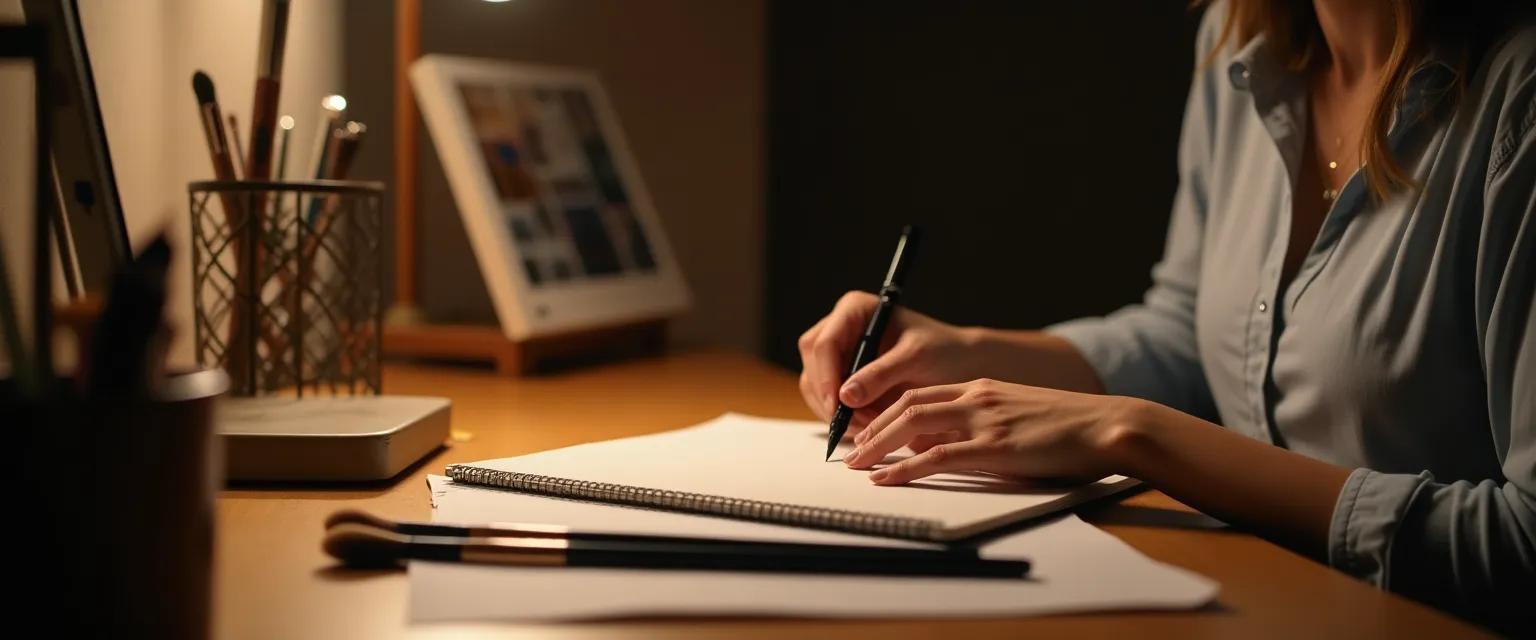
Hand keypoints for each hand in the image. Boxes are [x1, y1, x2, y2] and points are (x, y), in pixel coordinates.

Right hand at [797, 291, 984, 431]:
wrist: (958, 365)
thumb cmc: (943, 351)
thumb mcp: (915, 358)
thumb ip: (881, 374)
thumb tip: (845, 396)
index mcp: (854, 310)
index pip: (824, 343)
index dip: (825, 376)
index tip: (838, 406)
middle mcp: (839, 328)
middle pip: (813, 365)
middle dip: (830, 397)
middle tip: (858, 423)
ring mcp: (838, 354)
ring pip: (814, 386)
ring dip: (835, 412)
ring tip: (869, 426)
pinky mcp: (841, 378)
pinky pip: (827, 400)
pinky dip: (843, 417)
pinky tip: (868, 426)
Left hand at [841, 378, 1143, 484]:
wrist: (1108, 425)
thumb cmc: (1072, 429)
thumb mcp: (1020, 417)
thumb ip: (988, 426)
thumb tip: (959, 449)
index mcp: (983, 389)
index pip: (922, 393)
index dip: (889, 410)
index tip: (869, 428)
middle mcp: (977, 397)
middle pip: (908, 403)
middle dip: (874, 426)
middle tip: (852, 448)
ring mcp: (984, 419)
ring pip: (913, 423)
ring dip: (879, 444)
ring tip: (857, 463)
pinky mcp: (994, 446)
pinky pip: (937, 455)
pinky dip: (904, 466)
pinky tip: (885, 478)